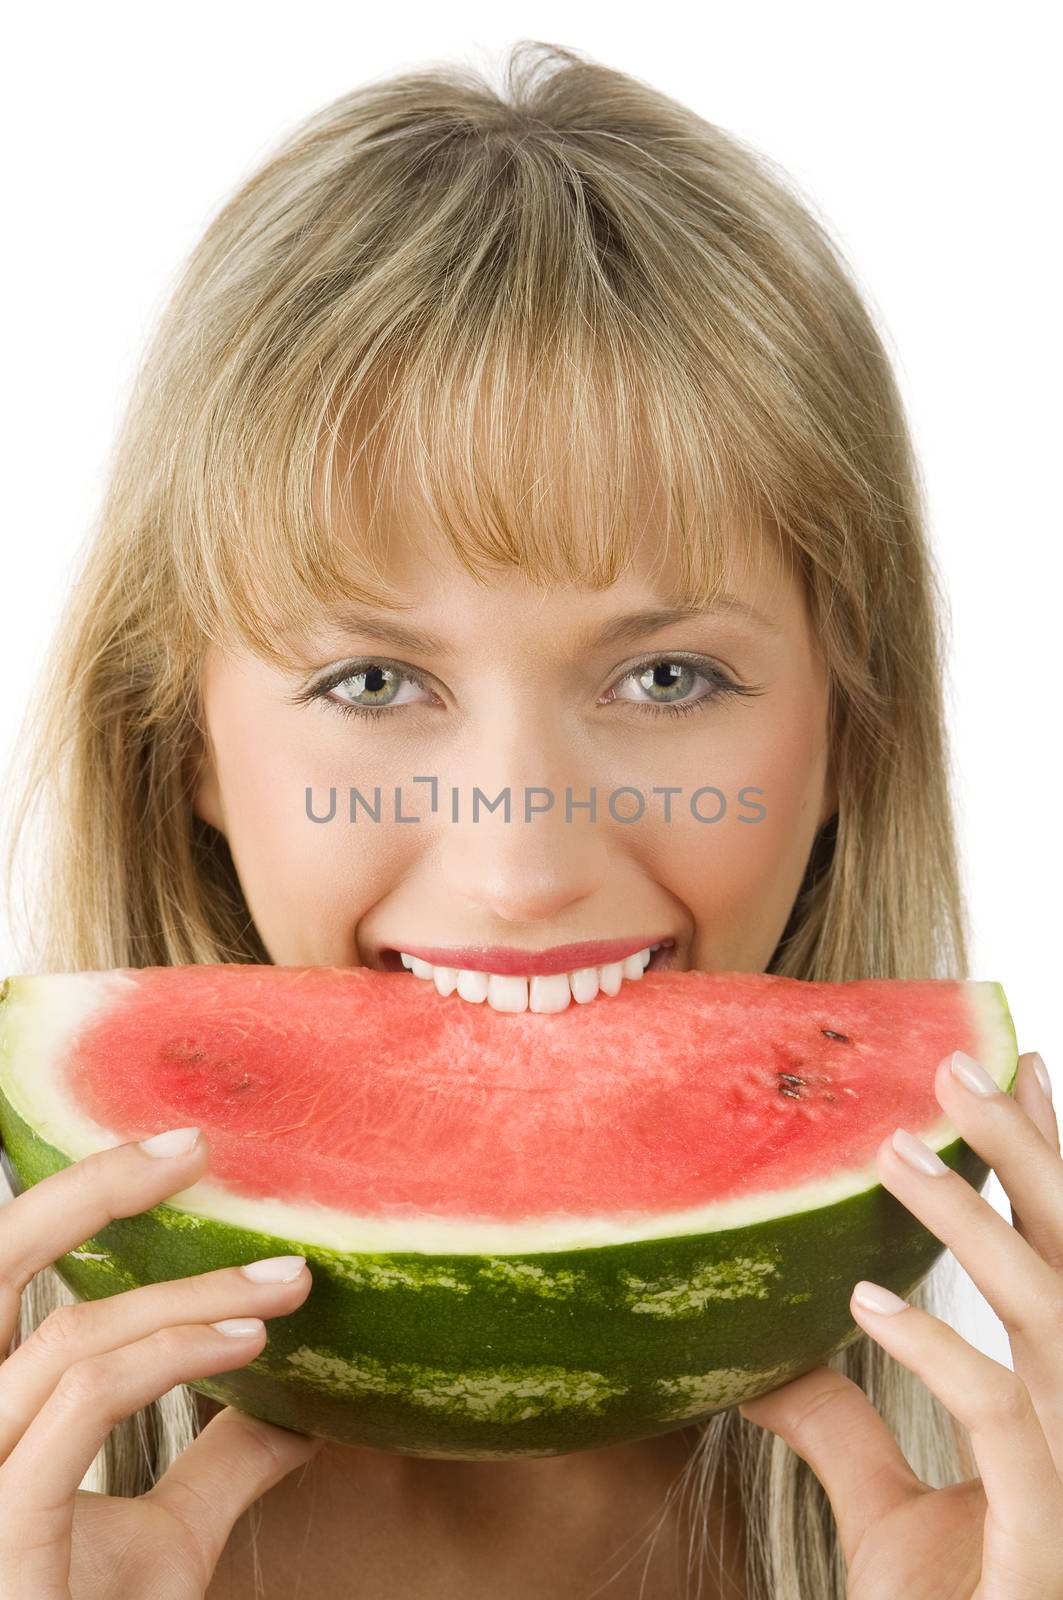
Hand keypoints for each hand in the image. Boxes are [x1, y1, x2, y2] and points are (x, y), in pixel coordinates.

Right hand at [0, 1128, 321, 1598]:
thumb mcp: (160, 1546)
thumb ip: (217, 1466)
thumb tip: (301, 1407)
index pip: (2, 1269)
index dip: (77, 1191)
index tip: (185, 1149)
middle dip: (92, 1190)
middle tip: (199, 1149)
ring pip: (66, 1339)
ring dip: (188, 1298)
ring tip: (284, 1286)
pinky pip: (76, 1409)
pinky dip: (170, 1357)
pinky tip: (250, 1345)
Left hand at [738, 1049, 1062, 1598]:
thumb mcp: (886, 1512)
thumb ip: (841, 1430)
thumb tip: (762, 1363)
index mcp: (1058, 1407)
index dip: (1047, 1161)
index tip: (1013, 1064)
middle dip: (1027, 1154)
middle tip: (956, 1061)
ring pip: (1050, 1316)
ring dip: (971, 1225)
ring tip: (889, 1149)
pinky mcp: (1048, 1538)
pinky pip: (1006, 1420)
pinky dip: (940, 1352)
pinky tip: (866, 1302)